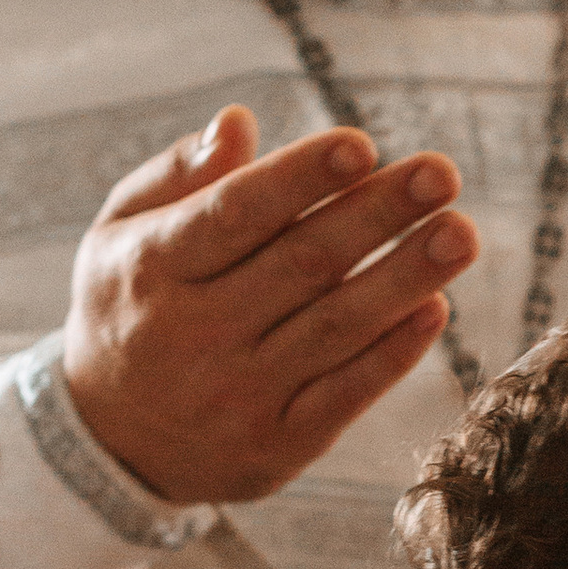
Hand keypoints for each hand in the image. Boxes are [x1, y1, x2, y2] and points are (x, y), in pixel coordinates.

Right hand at [62, 107, 479, 507]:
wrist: (107, 441)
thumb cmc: (133, 305)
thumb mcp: (121, 233)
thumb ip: (179, 176)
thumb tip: (238, 122)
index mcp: (153, 268)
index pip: (235, 214)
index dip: (300, 178)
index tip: (361, 144)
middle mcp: (194, 333)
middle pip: (301, 265)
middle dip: (377, 215)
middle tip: (443, 172)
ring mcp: (237, 395)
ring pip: (334, 328)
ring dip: (405, 278)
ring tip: (460, 233)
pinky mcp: (275, 447)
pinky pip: (346, 394)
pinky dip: (394, 352)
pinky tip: (436, 306)